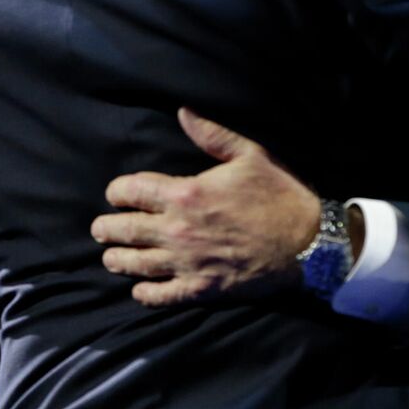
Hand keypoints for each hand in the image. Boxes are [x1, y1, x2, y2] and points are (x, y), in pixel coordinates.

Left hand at [90, 109, 319, 307]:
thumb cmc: (279, 194)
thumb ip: (211, 134)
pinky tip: (139, 290)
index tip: (115, 194)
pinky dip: (146, 294)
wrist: (309, 243)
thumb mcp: (249, 154)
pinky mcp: (202, 288)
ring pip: (137, 264)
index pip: (132, 191)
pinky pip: (162, 296)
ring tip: (109, 258)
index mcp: (185, 193)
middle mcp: (178, 230)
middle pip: (126, 230)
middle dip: (107, 229)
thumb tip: (182, 112)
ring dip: (117, 260)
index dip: (117, 192)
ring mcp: (188, 262)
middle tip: (99, 229)